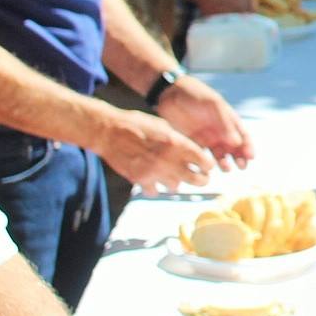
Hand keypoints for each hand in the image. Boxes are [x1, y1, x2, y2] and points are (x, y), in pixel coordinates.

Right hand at [98, 108, 218, 193]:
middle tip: (200, 177)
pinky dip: (156, 188)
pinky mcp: (140, 180)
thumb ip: (178, 140)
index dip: (207, 165)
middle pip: (197, 179)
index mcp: (177, 143)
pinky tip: (154, 180)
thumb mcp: (163, 126)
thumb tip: (192, 151)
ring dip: (177, 182)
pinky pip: (155, 191)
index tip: (206, 166)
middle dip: (202, 179)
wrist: (108, 131)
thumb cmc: (137, 124)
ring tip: (173, 176)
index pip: (204, 161)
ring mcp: (154, 172)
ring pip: (176, 187)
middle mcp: (168, 160)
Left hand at [155, 76, 254, 169]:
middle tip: (241, 166)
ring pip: (219, 154)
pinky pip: (202, 156)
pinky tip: (208, 168)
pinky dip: (206, 163)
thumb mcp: (213, 104)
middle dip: (239, 158)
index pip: (242, 135)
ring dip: (225, 162)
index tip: (250, 156)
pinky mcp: (192, 142)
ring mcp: (206, 137)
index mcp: (228, 119)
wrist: (169, 92)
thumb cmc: (195, 93)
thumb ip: (225, 123)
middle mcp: (219, 130)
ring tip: (226, 169)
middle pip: (234, 148)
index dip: (248, 146)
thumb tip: (237, 142)